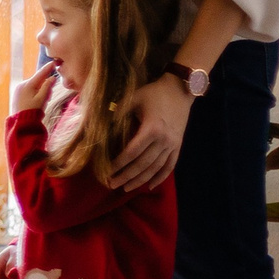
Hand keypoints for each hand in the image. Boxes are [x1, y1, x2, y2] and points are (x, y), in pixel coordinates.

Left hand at [10, 57, 58, 115]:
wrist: (20, 122)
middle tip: (48, 98)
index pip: (40, 74)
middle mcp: (22, 84)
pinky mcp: (16, 94)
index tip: (54, 62)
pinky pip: (28, 91)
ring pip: (33, 86)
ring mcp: (18, 89)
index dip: (48, 68)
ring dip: (40, 91)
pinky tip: (35, 103)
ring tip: (41, 103)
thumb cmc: (32, 111)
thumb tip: (52, 78)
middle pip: (37, 81)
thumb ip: (47, 87)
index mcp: (28, 84)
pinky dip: (34, 94)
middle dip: (45, 86)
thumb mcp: (42, 99)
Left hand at [108, 74, 193, 189]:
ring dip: (141, 180)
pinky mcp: (178, 145)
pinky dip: (160, 177)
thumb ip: (118, 111)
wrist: (180, 89)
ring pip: (156, 168)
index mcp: (151, 129)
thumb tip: (98, 121)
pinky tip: (150, 186)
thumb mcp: (134, 98)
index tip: (106, 170)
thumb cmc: (154, 93)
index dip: (119, 163)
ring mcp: (172, 144)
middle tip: (111, 184)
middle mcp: (163, 140)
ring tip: (126, 188)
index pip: (132, 152)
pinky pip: (170, 166)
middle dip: (126, 176)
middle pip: (143, 164)